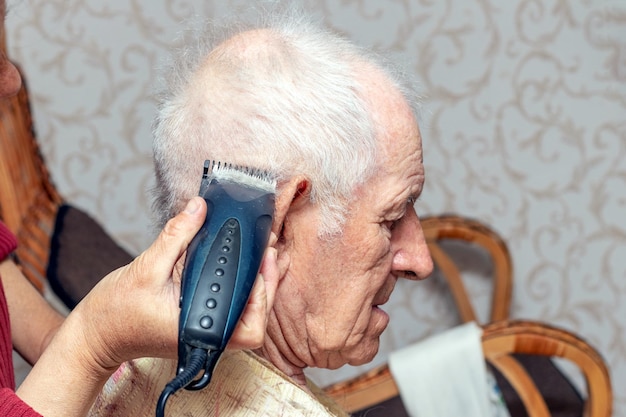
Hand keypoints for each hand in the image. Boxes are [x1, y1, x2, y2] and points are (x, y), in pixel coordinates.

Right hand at [67, 196, 280, 370]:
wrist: (95, 334)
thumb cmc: (115, 314)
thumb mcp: (146, 269)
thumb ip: (176, 236)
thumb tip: (199, 207)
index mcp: (199, 331)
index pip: (249, 323)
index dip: (262, 291)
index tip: (262, 259)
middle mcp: (206, 335)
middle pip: (253, 316)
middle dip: (265, 282)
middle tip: (267, 248)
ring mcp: (203, 330)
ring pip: (243, 311)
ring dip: (254, 282)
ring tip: (260, 250)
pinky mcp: (196, 320)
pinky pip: (225, 303)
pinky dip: (236, 283)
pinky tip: (240, 260)